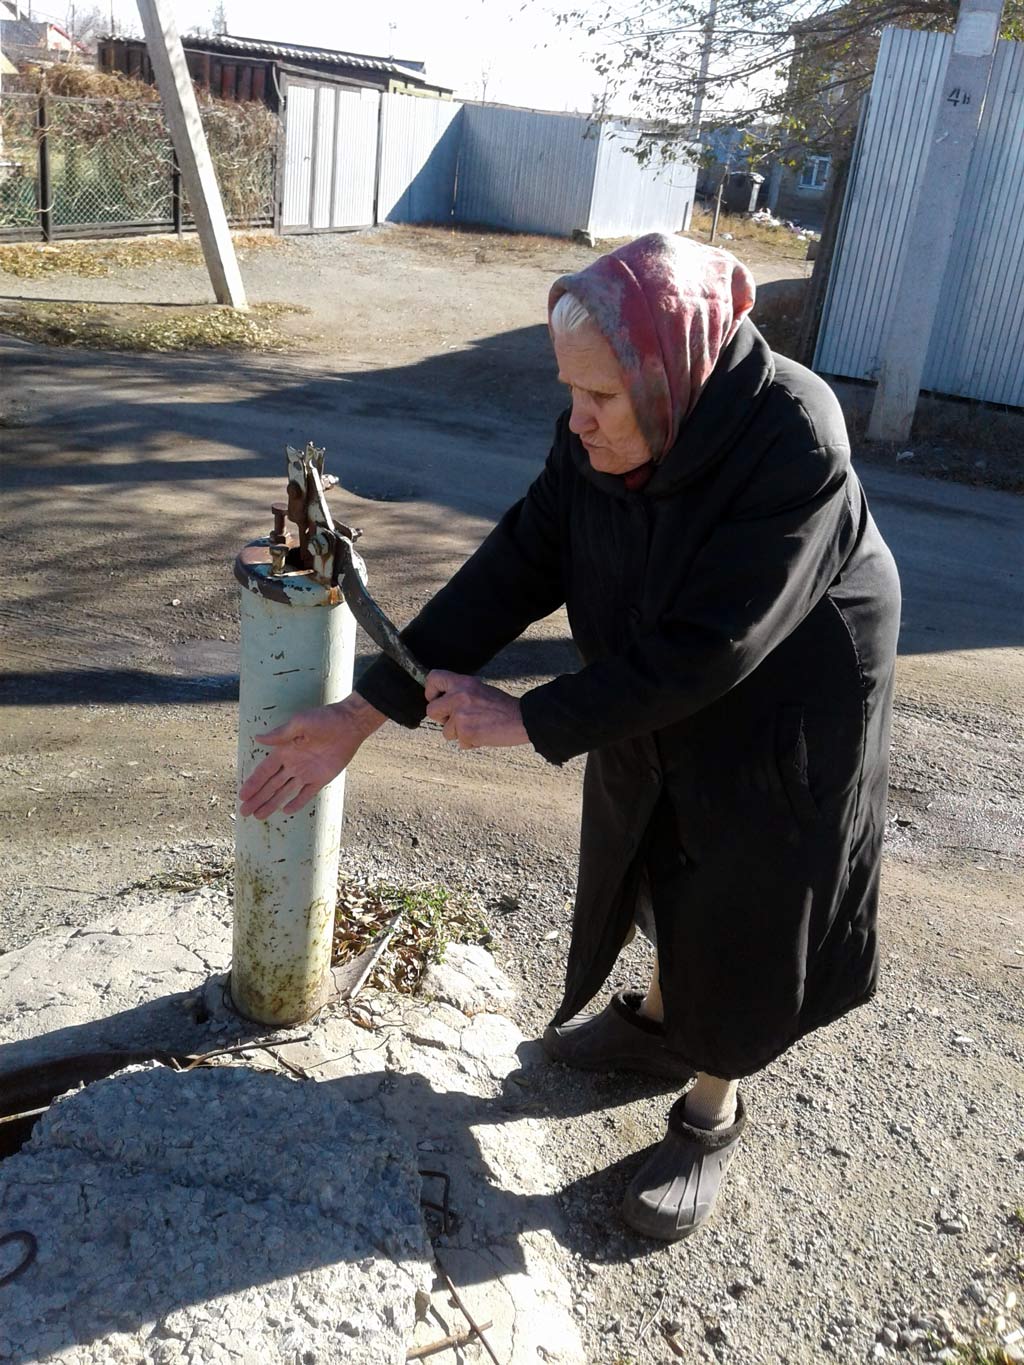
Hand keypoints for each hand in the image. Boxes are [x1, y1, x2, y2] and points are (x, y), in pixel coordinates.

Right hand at [239, 694, 384, 818]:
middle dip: (258, 799)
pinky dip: (297, 802)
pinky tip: (285, 810)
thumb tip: (257, 738)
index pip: (264, 771)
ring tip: (259, 816)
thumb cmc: (324, 719)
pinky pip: (306, 794)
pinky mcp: (321, 779)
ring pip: (285, 792)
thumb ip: (280, 734)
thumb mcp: (299, 723)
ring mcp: (306, 773)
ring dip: (272, 804)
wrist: (350, 724)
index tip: (242, 795)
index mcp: (284, 751)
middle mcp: (292, 764)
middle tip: (244, 812)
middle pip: (271, 785)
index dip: (253, 784)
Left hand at [424, 671, 528, 749]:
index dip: (432, 691)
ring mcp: (461, 715)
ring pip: (445, 731)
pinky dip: (470, 742)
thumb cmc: (504, 707)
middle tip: (458, 719)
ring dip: (459, 733)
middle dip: (442, 718)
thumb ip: (460, 693)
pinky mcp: (466, 732)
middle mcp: (459, 696)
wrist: (522, 718)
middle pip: (431, 710)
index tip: (438, 699)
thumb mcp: (479, 690)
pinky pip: (459, 742)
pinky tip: (483, 735)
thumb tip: (442, 702)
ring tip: (477, 727)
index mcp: (463, 683)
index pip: (434, 678)